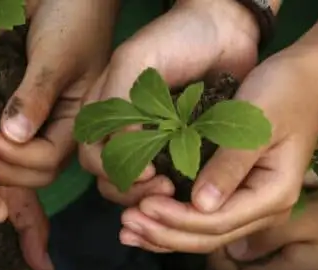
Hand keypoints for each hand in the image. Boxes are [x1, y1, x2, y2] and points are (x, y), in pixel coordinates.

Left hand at [0, 0, 117, 189]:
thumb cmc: (72, 15)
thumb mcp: (55, 54)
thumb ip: (36, 95)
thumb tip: (14, 136)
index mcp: (79, 119)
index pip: (48, 161)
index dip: (17, 159)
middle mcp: (63, 128)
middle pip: (34, 172)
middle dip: (3, 168)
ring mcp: (46, 122)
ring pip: (21, 163)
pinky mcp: (28, 112)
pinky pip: (10, 142)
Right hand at [79, 0, 260, 206]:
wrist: (225, 27)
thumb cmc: (177, 36)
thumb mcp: (136, 60)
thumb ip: (118, 101)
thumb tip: (116, 149)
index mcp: (103, 112)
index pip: (92, 157)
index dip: (113, 171)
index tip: (147, 171)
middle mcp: (122, 131)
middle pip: (110, 179)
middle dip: (133, 190)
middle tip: (164, 188)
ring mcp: (151, 141)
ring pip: (137, 185)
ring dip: (152, 194)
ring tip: (177, 190)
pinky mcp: (180, 148)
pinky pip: (169, 177)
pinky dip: (176, 188)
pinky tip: (191, 189)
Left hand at [120, 49, 317, 253]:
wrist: (306, 76)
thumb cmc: (283, 92)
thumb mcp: (256, 124)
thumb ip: (229, 166)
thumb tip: (201, 205)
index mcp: (273, 196)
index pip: (218, 222)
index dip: (176, 219)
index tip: (141, 206)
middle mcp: (265, 210)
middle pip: (209, 238)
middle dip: (164, 233)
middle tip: (125, 225)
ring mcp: (252, 205)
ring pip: (204, 235)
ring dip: (164, 234)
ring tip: (127, 231)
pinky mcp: (238, 195)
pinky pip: (203, 219)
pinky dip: (173, 222)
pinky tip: (146, 222)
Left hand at [207, 196, 317, 269]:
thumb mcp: (312, 221)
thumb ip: (270, 236)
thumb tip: (230, 246)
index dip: (211, 251)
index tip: (210, 218)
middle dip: (210, 250)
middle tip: (208, 215)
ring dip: (221, 247)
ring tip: (219, 214)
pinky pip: (248, 265)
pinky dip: (235, 246)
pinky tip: (238, 221)